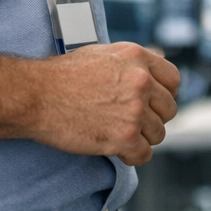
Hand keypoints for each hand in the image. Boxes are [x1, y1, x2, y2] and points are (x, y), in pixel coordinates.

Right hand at [25, 43, 179, 165]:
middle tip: (133, 122)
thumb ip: (131, 64)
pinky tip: (118, 150)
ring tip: (119, 135)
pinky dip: (132, 156)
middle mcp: (141, 81)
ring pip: (158, 134)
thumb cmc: (62, 76)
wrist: (36, 95)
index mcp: (138, 58)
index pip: (173, 80)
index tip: (156, 103)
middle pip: (169, 109)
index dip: (165, 94)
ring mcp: (135, 110)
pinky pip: (144, 154)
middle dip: (153, 118)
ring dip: (141, 138)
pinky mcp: (125, 136)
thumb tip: (150, 76)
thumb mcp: (103, 54)